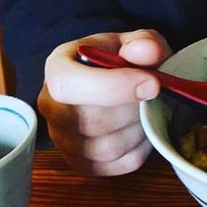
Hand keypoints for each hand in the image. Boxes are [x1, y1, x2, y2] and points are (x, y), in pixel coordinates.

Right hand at [37, 29, 171, 175]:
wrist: (120, 81)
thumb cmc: (124, 59)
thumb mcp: (136, 41)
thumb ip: (144, 43)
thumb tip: (148, 52)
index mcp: (58, 68)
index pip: (69, 84)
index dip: (113, 87)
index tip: (153, 84)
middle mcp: (51, 106)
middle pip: (90, 122)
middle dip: (133, 110)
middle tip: (156, 95)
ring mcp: (62, 139)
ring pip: (106, 148)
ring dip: (140, 130)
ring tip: (148, 109)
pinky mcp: (82, 163)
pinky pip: (120, 164)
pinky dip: (142, 148)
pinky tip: (144, 127)